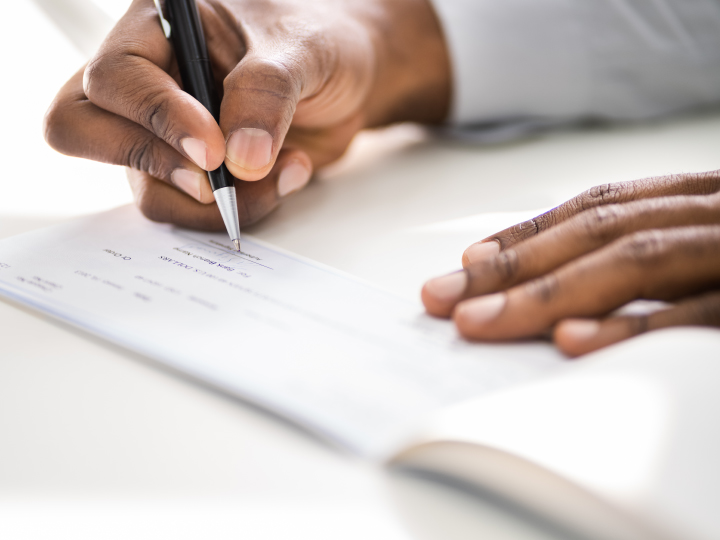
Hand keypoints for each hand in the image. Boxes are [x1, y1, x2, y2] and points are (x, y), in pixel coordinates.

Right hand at [44, 0, 449, 228]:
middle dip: (153, 165)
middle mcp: (151, 80)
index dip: (158, 118)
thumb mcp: (302, 50)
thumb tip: (238, 160)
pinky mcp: (195, 170)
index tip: (214, 150)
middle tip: (214, 180)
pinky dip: (240, 208)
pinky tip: (286, 176)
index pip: (117, 76)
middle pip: (84, 128)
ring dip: (213, 200)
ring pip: (144, 185)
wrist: (350, 79)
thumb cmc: (320, 42)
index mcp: (161, 26)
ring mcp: (167, 131)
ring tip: (282, 172)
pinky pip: (190, 208)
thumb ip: (266, 94)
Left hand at [422, 171, 719, 356]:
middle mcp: (718, 213)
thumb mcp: (717, 248)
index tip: (467, 260)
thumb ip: (662, 255)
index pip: (601, 208)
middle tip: (440, 296)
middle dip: (512, 264)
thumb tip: (571, 300)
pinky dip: (629, 324)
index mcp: (704, 199)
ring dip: (545, 293)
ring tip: (475, 321)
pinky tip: (567, 341)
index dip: (530, 233)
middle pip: (599, 231)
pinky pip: (699, 312)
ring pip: (633, 261)